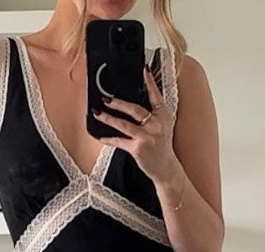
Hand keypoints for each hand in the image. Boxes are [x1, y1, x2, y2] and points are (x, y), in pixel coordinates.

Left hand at [92, 64, 179, 185]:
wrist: (166, 168)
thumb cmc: (161, 147)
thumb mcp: (163, 126)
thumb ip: (153, 113)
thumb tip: (136, 100)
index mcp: (163, 116)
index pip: (156, 96)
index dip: (150, 82)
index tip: (143, 69)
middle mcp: (156, 126)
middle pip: (135, 109)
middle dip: (119, 103)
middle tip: (106, 98)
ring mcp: (147, 138)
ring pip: (124, 125)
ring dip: (109, 118)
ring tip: (98, 112)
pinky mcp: (138, 149)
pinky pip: (120, 142)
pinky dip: (109, 139)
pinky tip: (100, 136)